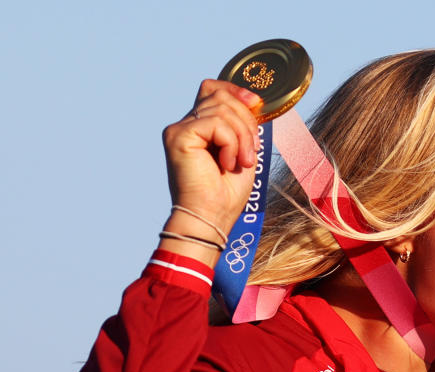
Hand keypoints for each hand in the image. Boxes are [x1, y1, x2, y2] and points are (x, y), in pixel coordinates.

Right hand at [161, 80, 262, 233]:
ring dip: (242, 137)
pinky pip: (216, 123)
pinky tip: (227, 164)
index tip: (256, 103)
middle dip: (246, 121)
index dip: (235, 90)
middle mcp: (184, 125)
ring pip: (222, 109)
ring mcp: (179, 130)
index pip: (212, 89)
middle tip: (252, 153)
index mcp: (197, 127)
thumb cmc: (226, 194)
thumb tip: (254, 101)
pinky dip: (231, 143)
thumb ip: (242, 125)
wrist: (211, 218)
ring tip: (242, 163)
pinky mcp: (178, 136)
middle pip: (220, 96)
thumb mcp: (242, 151)